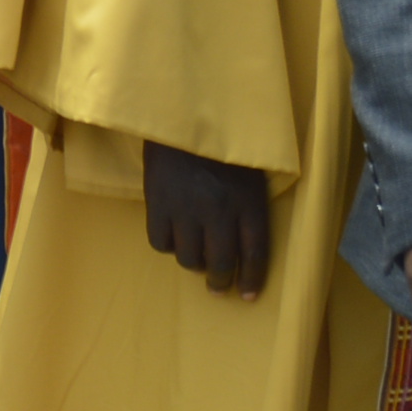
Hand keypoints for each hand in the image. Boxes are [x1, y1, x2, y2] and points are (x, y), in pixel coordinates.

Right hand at [144, 142, 274, 295]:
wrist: (181, 115)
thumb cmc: (222, 143)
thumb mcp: (251, 172)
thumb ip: (251, 205)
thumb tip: (246, 240)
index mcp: (248, 204)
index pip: (255, 254)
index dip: (252, 279)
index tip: (248, 295)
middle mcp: (219, 213)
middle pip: (221, 263)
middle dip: (220, 281)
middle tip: (218, 288)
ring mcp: (185, 210)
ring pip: (189, 257)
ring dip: (193, 262)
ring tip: (194, 257)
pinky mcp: (157, 204)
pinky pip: (160, 242)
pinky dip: (167, 245)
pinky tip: (172, 238)